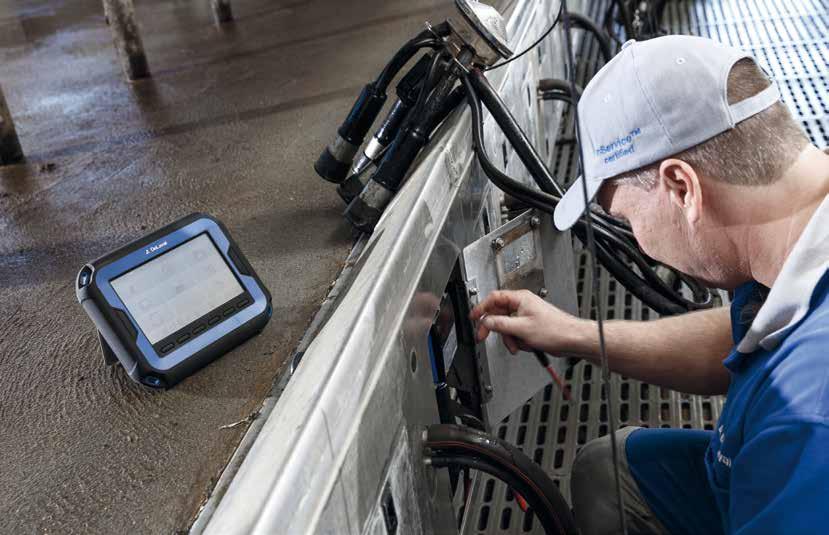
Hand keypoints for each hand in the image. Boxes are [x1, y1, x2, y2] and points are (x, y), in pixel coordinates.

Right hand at [469, 289, 583, 354]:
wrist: (572, 339)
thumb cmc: (555, 329)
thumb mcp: (521, 328)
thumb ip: (499, 324)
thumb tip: (485, 321)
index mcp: (520, 298)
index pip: (493, 298)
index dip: (481, 308)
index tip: (473, 317)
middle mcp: (522, 304)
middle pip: (498, 314)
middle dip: (494, 328)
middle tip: (483, 336)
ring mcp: (526, 316)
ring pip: (506, 326)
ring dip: (509, 338)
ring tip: (516, 345)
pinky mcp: (530, 326)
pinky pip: (515, 333)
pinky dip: (517, 341)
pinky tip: (525, 345)